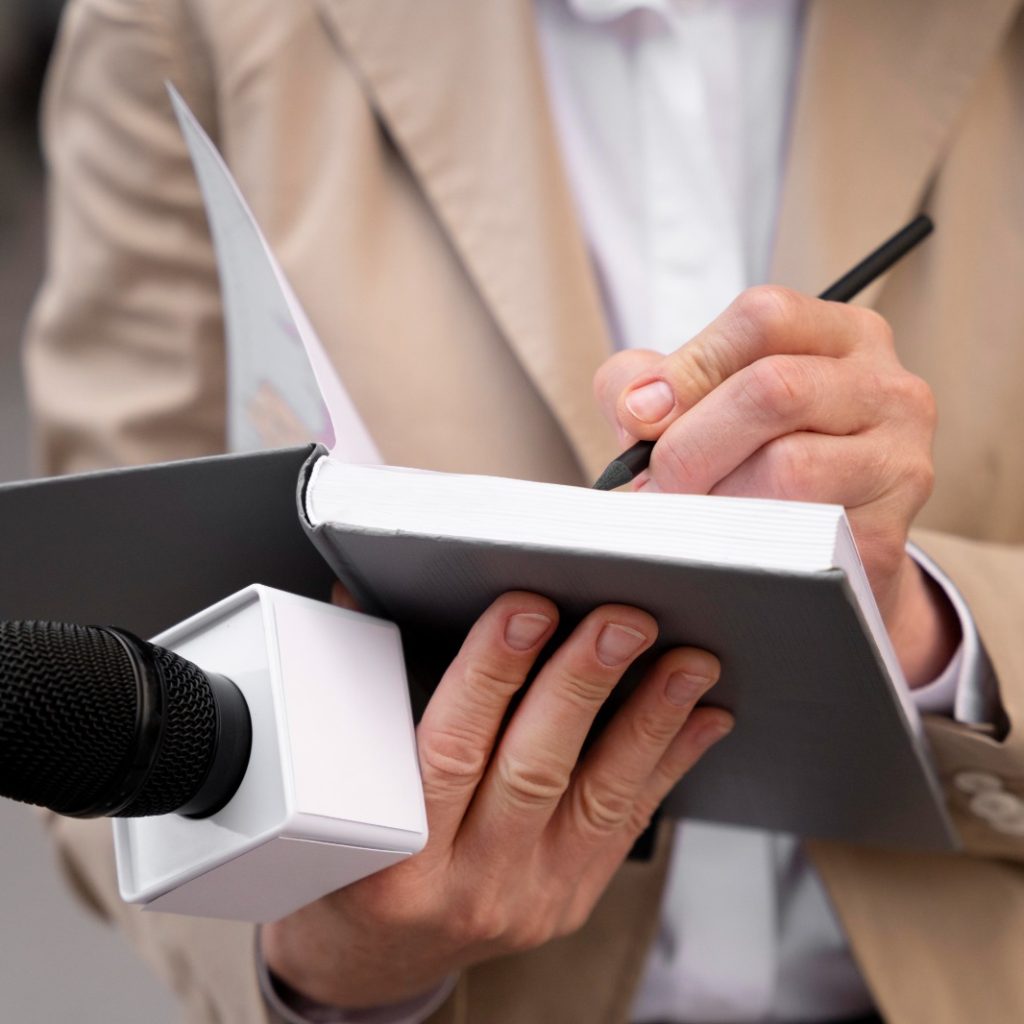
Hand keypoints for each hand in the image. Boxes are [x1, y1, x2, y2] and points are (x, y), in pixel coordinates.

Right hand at [262, 592, 731, 1008]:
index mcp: (396, 856)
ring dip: (649, 721)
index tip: (526, 611)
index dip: (491, 674)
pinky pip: (627, 824)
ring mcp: (529, 897)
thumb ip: (362, 689)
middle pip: (535, 769)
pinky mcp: (572, 899)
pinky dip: (667, 764)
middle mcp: (468, 883)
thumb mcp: (336, 797)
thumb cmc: (352, 869)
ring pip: (600, 798)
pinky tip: (700, 717)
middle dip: (584, 684)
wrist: (378, 959)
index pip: (450, 749)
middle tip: (621, 624)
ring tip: (686, 663)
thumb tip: (363, 592)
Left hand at [593, 286, 959, 685]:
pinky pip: (799, 533)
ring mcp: (898, 462)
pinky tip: (727, 545)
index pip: (764, 317)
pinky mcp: (885, 534)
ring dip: (717, 497)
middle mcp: (887, 388)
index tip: (642, 417)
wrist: (811, 552)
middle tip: (657, 482)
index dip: (691, 367)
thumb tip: (641, 408)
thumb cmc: (746, 461)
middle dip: (692, 442)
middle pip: (775, 388)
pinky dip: (745, 541)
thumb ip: (643, 382)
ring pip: (789, 466)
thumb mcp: (696, 400)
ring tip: (692, 513)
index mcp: (842, 336)